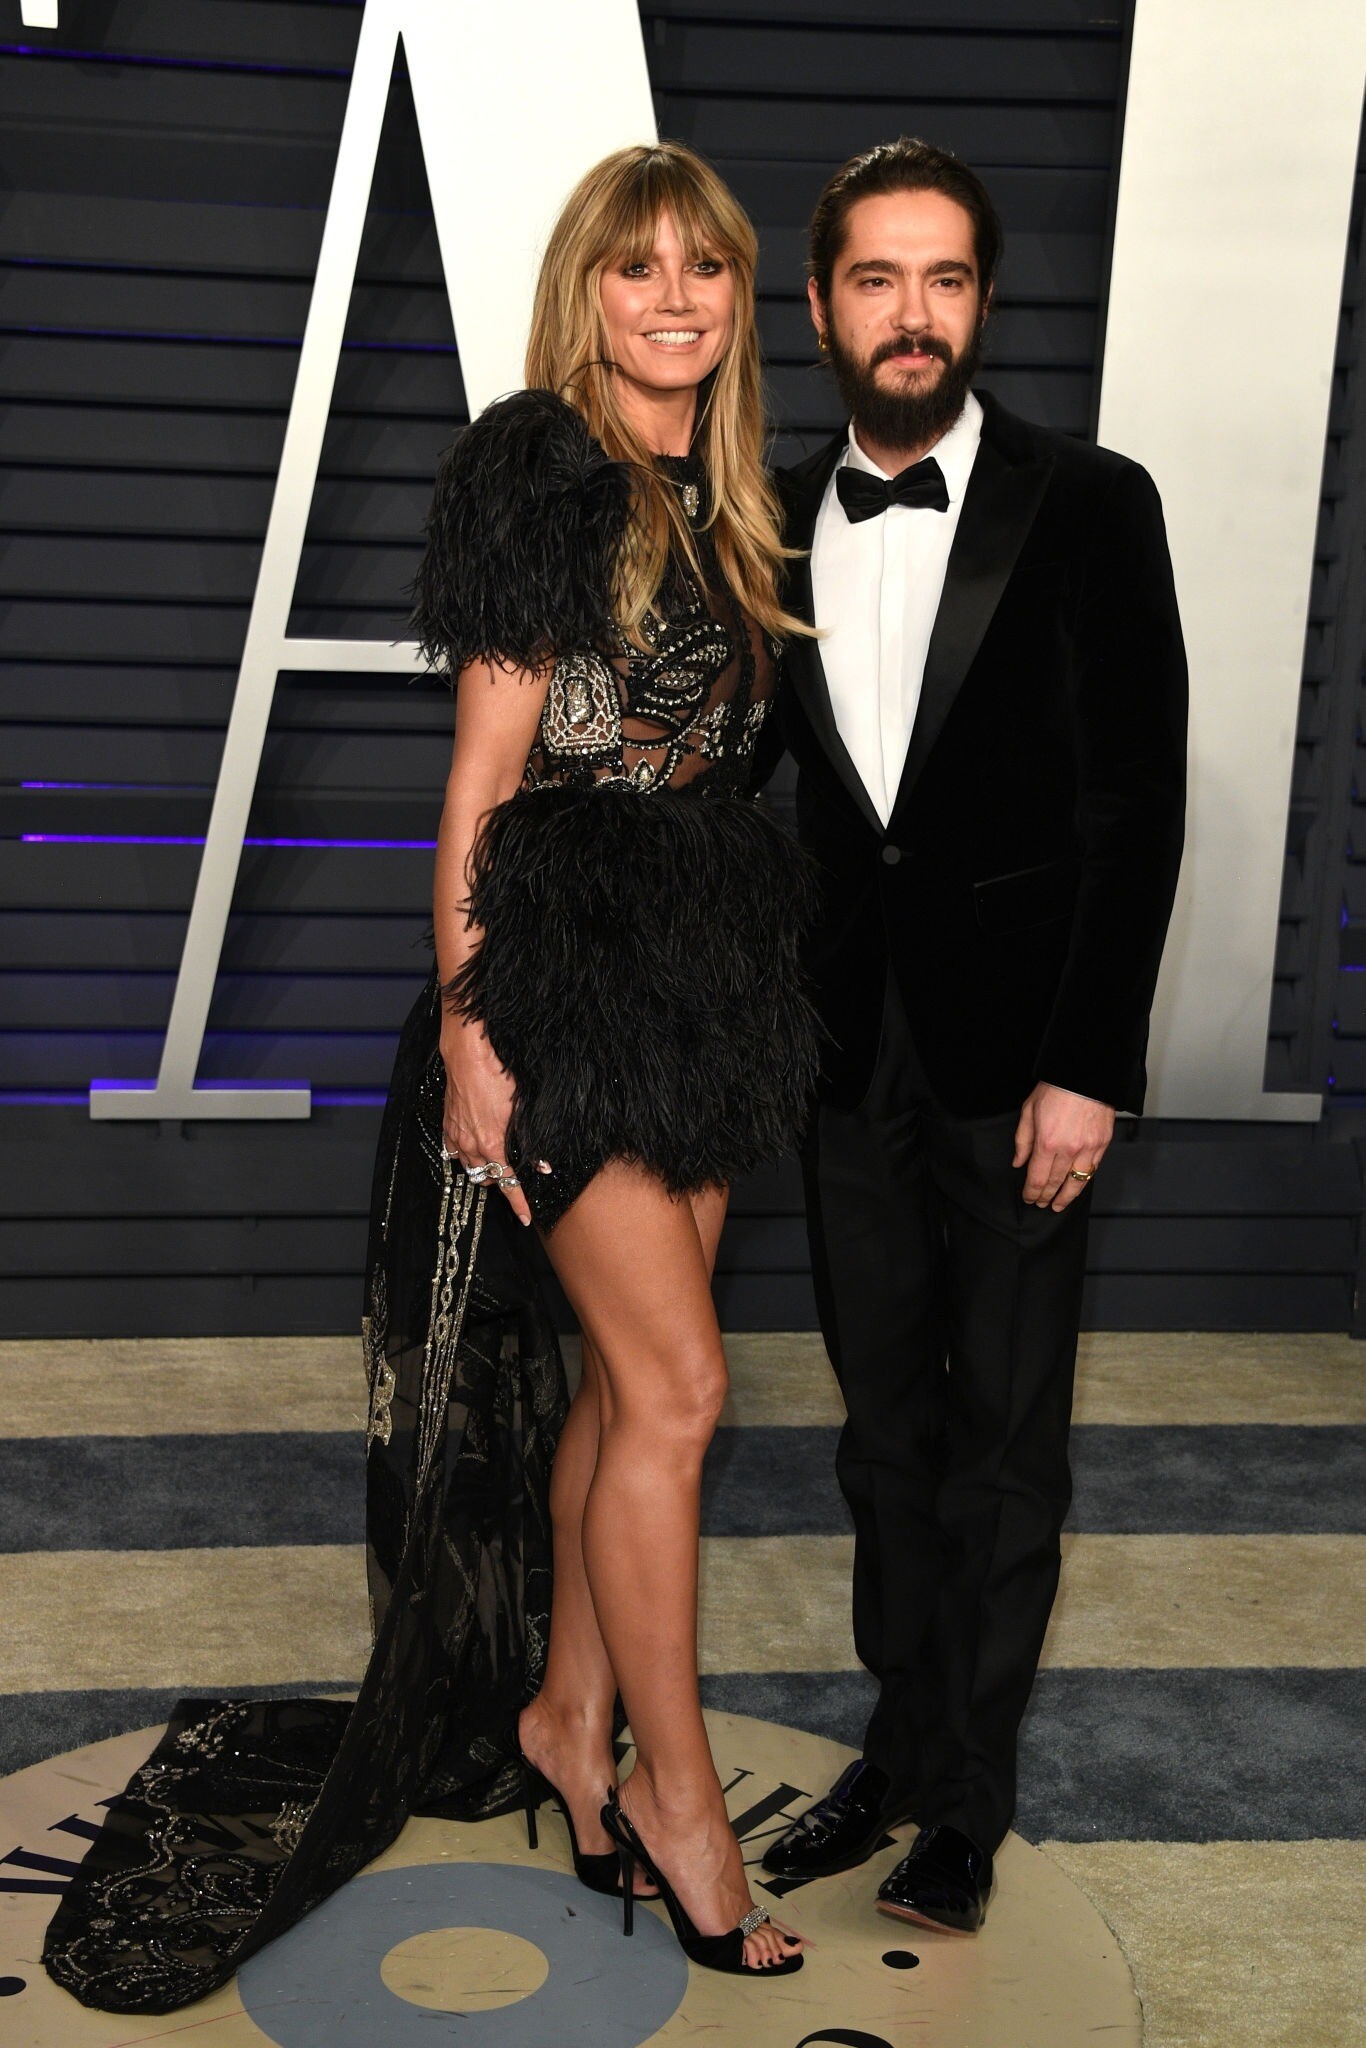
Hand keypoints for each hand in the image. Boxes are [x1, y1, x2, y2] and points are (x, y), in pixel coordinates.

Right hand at [439, 1022, 542, 1227]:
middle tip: (514, 1175)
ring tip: (496, 1161)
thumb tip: (543, 1165)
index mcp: (491, 1144)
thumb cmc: (497, 1076)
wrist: (468, 1053)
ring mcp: (456, 1136)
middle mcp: (470, 1144)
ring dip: (483, 1169)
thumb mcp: (522, 1109)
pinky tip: (475, 1146)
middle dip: (500, 1181)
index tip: (525, 1217)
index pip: (507, 1184)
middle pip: (486, 1178)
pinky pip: (455, 1152)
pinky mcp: (447, 1125)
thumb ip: (531, 1143)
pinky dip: (466, 1155)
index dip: (518, 1202)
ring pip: (469, 1167)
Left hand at [1012, 1082, 1113, 1211]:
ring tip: (1058, 1205)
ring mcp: (1089, 1148)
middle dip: (1046, 1196)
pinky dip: (1083, 1182)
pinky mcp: (1102, 1144)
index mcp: (1047, 1141)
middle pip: (1055, 1183)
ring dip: (1066, 1197)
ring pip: (1077, 1182)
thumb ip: (1023, 1140)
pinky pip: (1092, 1170)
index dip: (1032, 1192)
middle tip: (1041, 1204)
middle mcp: (1069, 1149)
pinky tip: (1076, 1186)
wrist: (1086, 1075)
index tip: (1028, 1198)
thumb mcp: (1029, 1110)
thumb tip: (1019, 1163)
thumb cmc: (1056, 1088)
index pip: (1038, 1178)